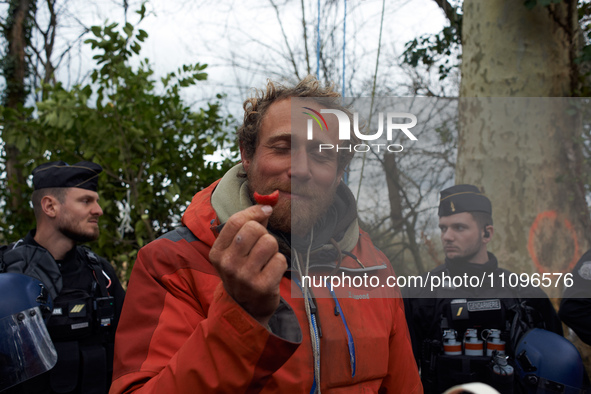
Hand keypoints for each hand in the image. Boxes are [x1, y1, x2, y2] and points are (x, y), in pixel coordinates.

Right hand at [209, 205, 286, 326]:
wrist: (245, 308)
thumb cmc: (243, 271)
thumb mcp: (236, 250)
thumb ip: (249, 225)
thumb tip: (266, 204)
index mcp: (217, 253)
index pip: (236, 221)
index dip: (254, 212)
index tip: (266, 211)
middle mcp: (228, 265)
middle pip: (254, 229)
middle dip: (264, 233)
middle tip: (263, 246)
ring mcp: (244, 277)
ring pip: (269, 243)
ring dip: (273, 248)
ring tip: (267, 260)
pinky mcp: (262, 287)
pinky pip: (280, 260)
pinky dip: (280, 263)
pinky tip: (272, 272)